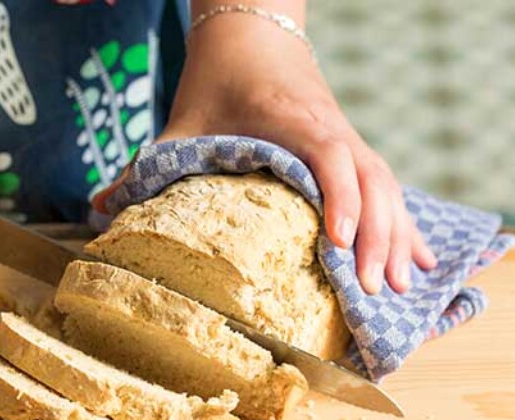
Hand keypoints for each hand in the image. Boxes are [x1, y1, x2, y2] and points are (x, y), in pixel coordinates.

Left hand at [100, 5, 436, 293]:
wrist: (253, 31)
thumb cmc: (219, 78)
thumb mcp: (183, 121)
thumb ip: (147, 164)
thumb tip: (97, 207)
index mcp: (291, 119)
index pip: (330, 154)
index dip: (340, 197)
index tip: (339, 243)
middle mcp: (329, 127)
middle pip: (371, 180)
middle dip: (378, 235)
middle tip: (371, 291)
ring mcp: (346, 136)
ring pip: (387, 185)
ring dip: (398, 233)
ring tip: (399, 286)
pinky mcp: (351, 145)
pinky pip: (388, 186)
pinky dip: (404, 222)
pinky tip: (417, 258)